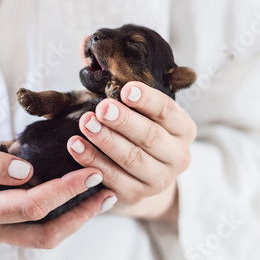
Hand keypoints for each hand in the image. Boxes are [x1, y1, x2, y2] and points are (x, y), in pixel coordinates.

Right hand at [0, 136, 113, 247]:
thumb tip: (26, 170)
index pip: (31, 206)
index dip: (65, 191)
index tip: (91, 172)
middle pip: (45, 234)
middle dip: (81, 214)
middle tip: (107, 189)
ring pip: (42, 236)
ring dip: (74, 218)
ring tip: (100, 194)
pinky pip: (33, 227)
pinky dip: (58, 214)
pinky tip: (73, 195)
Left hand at [67, 82, 195, 220]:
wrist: (140, 177)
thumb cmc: (137, 132)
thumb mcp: (142, 113)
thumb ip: (127, 94)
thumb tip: (95, 64)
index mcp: (184, 130)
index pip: (167, 112)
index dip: (147, 100)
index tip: (126, 90)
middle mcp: (178, 156)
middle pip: (150, 137)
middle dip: (124, 121)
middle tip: (102, 108)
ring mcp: (159, 180)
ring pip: (132, 158)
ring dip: (106, 140)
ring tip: (86, 123)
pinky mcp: (136, 195)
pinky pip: (113, 177)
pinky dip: (92, 160)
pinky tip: (76, 146)